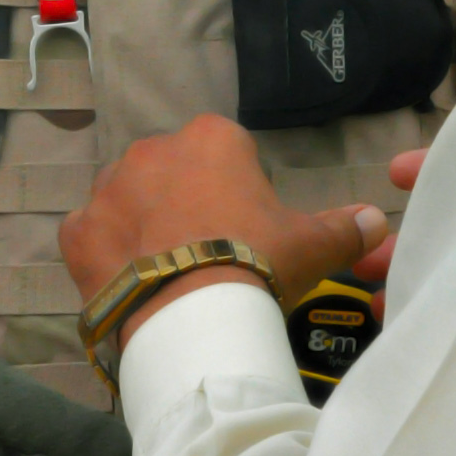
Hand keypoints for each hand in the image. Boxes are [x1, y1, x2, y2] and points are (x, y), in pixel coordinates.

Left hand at [59, 115, 387, 339]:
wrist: (191, 317)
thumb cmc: (256, 264)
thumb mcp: (311, 246)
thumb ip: (344, 229)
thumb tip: (378, 220)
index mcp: (212, 138)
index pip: (227, 151)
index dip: (239, 191)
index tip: (247, 230)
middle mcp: (153, 149)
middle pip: (174, 171)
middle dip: (186, 203)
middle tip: (209, 254)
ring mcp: (108, 187)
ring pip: (129, 199)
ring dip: (143, 224)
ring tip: (168, 274)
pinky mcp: (77, 229)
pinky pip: (92, 234)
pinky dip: (106, 254)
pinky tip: (129, 284)